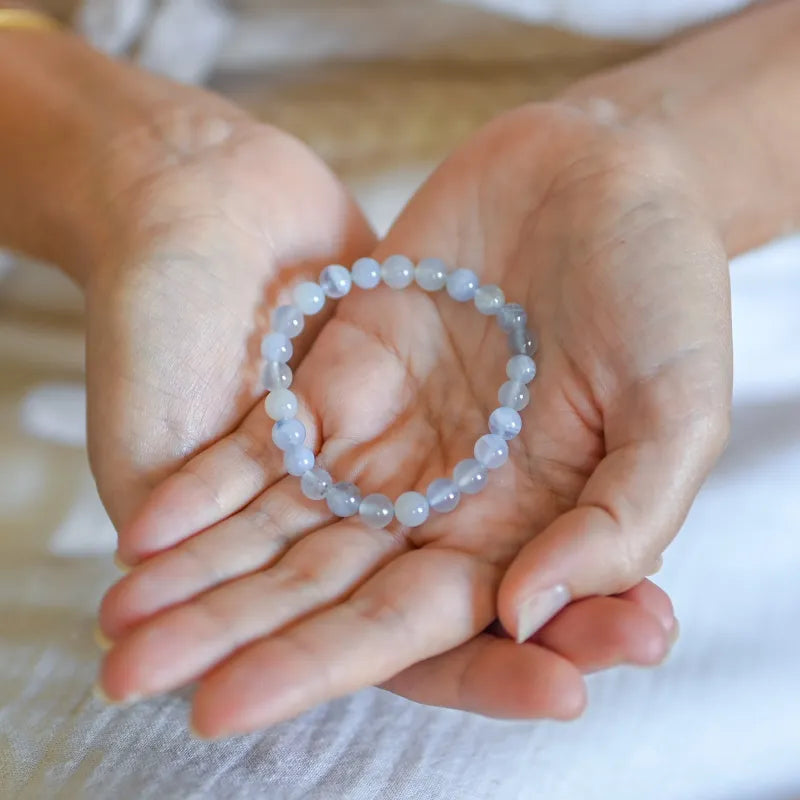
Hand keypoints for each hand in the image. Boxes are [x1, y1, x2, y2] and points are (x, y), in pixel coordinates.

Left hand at [96, 103, 698, 735]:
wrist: (608, 173)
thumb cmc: (667, 288)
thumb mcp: (675, 410)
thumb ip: (617, 523)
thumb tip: (522, 615)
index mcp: (521, 526)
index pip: (410, 622)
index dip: (319, 663)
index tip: (227, 705)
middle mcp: (446, 495)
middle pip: (323, 584)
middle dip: (234, 632)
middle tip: (138, 676)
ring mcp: (392, 434)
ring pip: (282, 522)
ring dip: (202, 569)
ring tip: (121, 615)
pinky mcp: (350, 370)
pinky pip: (271, 439)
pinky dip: (211, 480)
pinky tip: (148, 524)